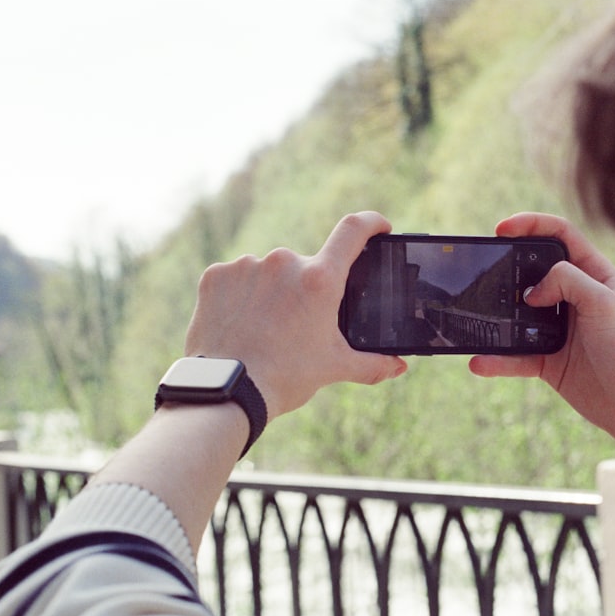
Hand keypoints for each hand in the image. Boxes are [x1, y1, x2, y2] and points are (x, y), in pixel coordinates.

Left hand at [184, 211, 406, 418]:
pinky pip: (236, 278)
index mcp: (320, 279)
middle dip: (307, 289)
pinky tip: (240, 324)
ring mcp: (246, 266)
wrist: (228, 392)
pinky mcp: (216, 276)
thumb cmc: (285, 378)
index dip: (371, 223)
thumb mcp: (334, 367)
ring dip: (273, 292)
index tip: (379, 227)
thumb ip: (372, 364)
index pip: (353, 231)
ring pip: (269, 272)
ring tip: (266, 330)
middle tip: (301, 323)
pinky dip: (241, 296)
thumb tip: (398, 367)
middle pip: (306, 266)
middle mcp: (284, 262)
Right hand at [469, 213, 614, 452]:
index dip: (531, 225)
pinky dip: (497, 360)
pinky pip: (515, 357)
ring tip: (479, 316)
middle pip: (532, 271)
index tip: (502, 229)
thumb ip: (568, 281)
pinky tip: (481, 362)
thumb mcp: (604, 302)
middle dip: (507, 267)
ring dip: (496, 316)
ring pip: (517, 315)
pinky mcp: (548, 362)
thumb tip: (531, 291)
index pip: (560, 236)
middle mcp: (574, 298)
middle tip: (487, 268)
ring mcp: (559, 330)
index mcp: (594, 274)